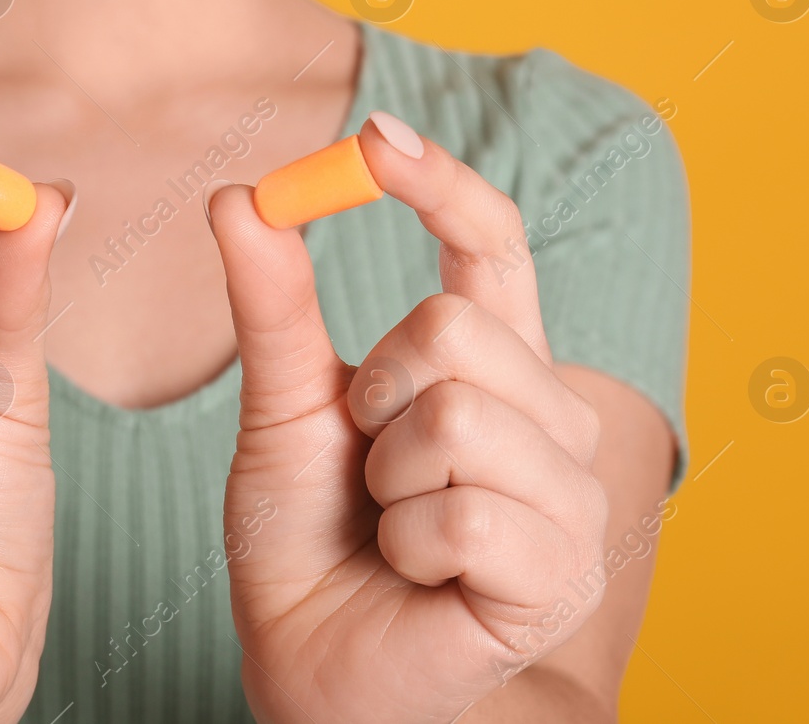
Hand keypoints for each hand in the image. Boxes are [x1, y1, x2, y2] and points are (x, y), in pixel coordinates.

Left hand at [207, 115, 607, 722]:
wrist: (315, 669)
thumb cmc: (310, 542)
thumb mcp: (283, 411)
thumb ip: (275, 308)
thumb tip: (239, 195)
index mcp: (493, 366)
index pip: (492, 247)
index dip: (440, 185)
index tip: (374, 138)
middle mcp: (551, 419)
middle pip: (456, 327)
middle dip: (373, 394)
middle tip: (366, 464)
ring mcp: (570, 498)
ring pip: (460, 418)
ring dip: (386, 479)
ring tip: (392, 526)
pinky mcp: (563, 574)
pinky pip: (466, 515)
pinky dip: (407, 545)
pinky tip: (416, 574)